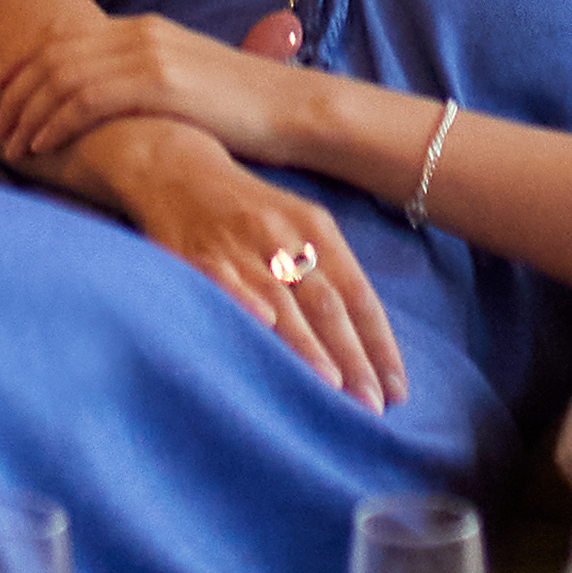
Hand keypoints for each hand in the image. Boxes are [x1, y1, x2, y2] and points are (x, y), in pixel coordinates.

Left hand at [0, 0, 269, 173]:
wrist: (293, 107)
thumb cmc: (241, 108)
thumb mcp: (185, 82)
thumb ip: (145, 83)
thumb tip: (112, 108)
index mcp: (140, 29)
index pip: (63, 39)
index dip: (20, 62)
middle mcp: (137, 33)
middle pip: (53, 55)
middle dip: (12, 90)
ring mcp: (148, 54)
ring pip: (62, 77)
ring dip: (26, 111)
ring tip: (5, 141)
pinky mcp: (159, 82)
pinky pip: (88, 98)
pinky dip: (55, 120)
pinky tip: (38, 144)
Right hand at [102, 123, 406, 404]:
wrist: (176, 165)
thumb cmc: (247, 209)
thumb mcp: (297, 225)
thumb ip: (328, 273)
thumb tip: (365, 342)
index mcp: (316, 228)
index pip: (358, 294)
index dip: (379, 343)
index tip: (396, 390)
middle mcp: (283, 236)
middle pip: (326, 304)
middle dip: (352, 358)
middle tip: (371, 407)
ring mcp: (240, 244)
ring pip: (282, 301)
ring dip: (307, 347)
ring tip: (330, 389)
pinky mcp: (196, 253)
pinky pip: (224, 282)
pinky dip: (245, 304)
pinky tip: (263, 329)